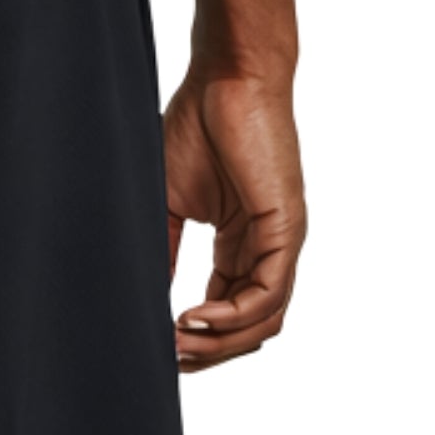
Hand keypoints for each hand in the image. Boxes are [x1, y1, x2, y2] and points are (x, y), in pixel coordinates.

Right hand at [164, 72, 305, 372]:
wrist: (225, 77)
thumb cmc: (196, 126)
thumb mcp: (168, 204)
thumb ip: (165, 254)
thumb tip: (148, 299)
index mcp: (240, 245)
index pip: (228, 313)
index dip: (196, 340)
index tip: (159, 346)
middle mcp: (266, 249)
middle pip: (249, 330)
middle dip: (208, 353)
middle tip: (168, 356)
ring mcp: (281, 242)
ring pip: (262, 323)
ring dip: (219, 344)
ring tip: (177, 341)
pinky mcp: (286, 230)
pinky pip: (267, 296)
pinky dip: (230, 318)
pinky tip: (193, 319)